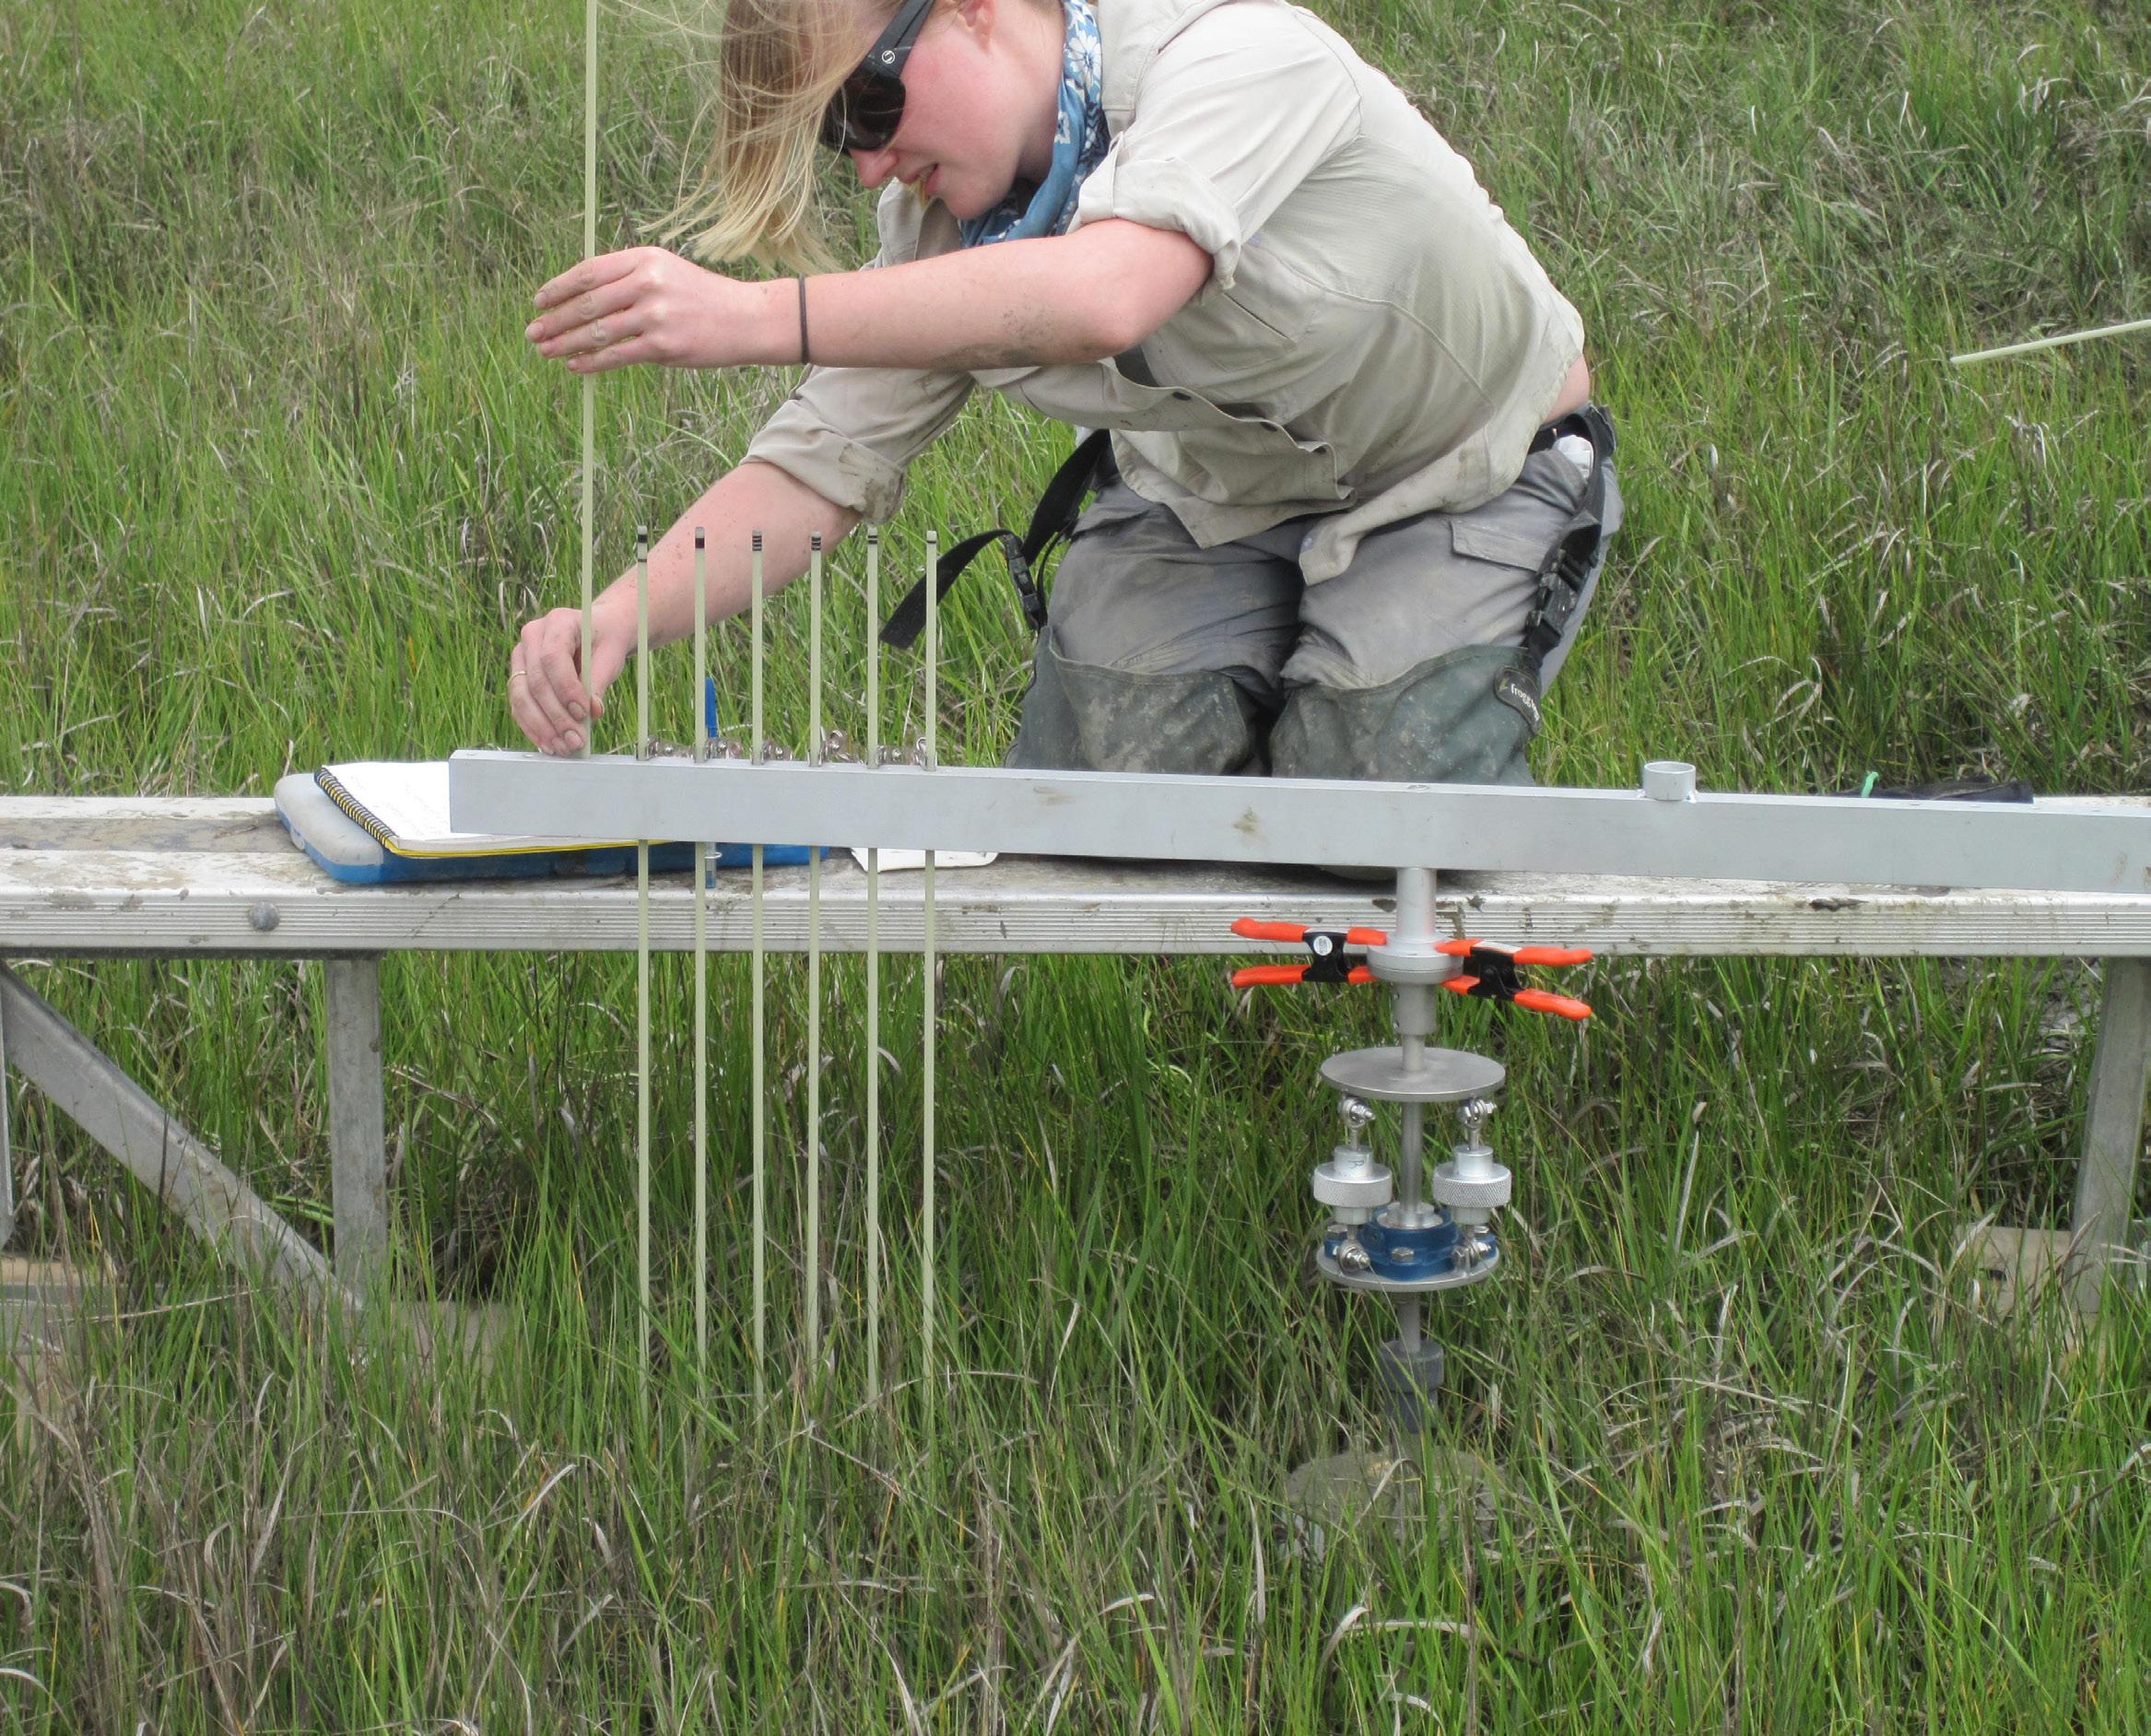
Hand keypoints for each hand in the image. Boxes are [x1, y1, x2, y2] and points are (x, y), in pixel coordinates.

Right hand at [509, 605, 631, 754]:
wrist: (599, 632)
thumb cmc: (606, 641)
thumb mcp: (611, 655)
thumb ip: (600, 681)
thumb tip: (593, 712)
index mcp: (558, 622)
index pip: (552, 657)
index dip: (566, 688)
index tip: (583, 713)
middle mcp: (532, 635)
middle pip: (535, 680)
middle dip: (556, 715)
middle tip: (575, 740)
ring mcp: (521, 655)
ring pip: (521, 695)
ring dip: (541, 726)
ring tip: (563, 747)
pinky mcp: (519, 674)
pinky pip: (518, 704)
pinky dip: (532, 726)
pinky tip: (548, 743)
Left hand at [526, 247, 775, 373]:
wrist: (745, 319)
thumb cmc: (701, 297)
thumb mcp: (665, 271)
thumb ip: (626, 279)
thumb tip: (581, 300)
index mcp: (644, 258)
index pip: (589, 272)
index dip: (559, 288)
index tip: (539, 301)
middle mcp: (648, 283)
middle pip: (587, 303)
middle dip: (555, 319)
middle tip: (532, 331)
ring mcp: (656, 315)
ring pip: (597, 331)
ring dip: (565, 343)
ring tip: (545, 351)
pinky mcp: (664, 346)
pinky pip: (616, 355)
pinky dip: (590, 362)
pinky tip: (573, 366)